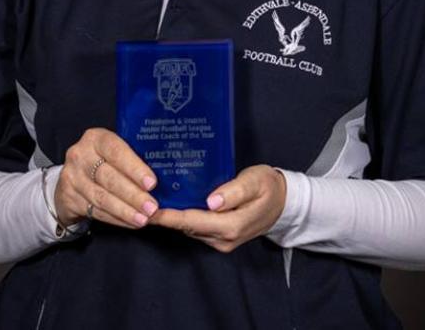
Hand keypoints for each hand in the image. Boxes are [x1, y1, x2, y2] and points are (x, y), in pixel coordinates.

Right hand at [54, 127, 158, 229]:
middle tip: (152, 207)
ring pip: (102, 197)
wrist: (71, 178)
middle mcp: (80, 155)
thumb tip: (164, 173)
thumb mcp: (113, 151)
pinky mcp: (68, 198)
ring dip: (125, 211)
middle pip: (109, 177)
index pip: (116, 151)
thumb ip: (131, 158)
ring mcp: (72, 177)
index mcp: (95, 138)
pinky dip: (116, 219)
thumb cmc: (102, 161)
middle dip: (133, 195)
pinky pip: (96, 211)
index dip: (134, 168)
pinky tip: (130, 222)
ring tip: (143, 218)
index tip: (152, 183)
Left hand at [151, 165, 285, 252]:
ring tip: (151, 199)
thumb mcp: (255, 182)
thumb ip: (234, 191)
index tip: (148, 210)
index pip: (193, 221)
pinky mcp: (220, 238)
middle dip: (164, 216)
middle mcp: (224, 238)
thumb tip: (211, 201)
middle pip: (187, 227)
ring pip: (190, 229)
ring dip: (172, 217)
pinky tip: (173, 203)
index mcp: (231, 225)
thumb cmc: (268, 187)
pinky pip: (197, 228)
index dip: (169, 217)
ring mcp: (222, 241)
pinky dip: (183, 217)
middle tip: (140, 200)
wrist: (283, 202)